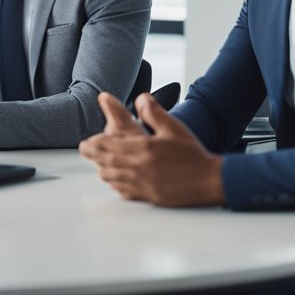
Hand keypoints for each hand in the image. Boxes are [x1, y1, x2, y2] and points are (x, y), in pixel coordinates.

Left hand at [79, 92, 224, 206]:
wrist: (208, 181)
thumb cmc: (193, 156)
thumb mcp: (174, 128)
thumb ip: (154, 113)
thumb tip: (141, 98)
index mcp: (142, 148)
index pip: (107, 145)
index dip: (93, 142)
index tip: (87, 140)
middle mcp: (137, 168)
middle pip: (103, 161)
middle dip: (92, 154)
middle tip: (86, 149)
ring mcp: (140, 184)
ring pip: (109, 177)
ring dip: (101, 168)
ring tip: (100, 162)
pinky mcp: (146, 196)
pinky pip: (121, 191)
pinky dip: (114, 183)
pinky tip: (116, 179)